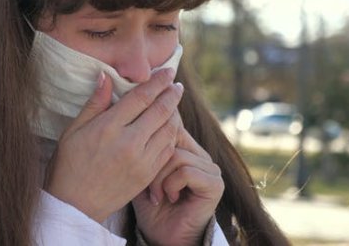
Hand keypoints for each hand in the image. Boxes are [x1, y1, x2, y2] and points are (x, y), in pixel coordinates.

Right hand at [44, 68, 182, 222]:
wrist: (74, 206)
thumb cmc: (68, 165)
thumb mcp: (73, 130)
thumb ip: (94, 103)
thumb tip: (105, 76)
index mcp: (108, 128)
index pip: (141, 98)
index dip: (157, 82)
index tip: (166, 71)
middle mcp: (129, 143)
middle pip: (160, 111)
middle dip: (171, 94)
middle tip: (176, 84)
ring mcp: (141, 161)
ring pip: (168, 130)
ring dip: (174, 114)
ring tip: (174, 104)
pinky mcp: (147, 176)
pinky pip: (167, 150)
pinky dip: (171, 135)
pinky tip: (169, 128)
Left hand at [132, 120, 223, 245]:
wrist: (161, 235)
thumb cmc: (148, 203)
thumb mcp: (140, 168)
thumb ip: (141, 143)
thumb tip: (133, 115)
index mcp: (185, 146)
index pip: (169, 124)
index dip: (149, 137)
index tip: (136, 159)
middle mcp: (200, 154)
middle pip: (170, 137)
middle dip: (151, 161)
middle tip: (145, 184)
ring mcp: (210, 168)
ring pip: (176, 155)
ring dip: (159, 178)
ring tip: (156, 195)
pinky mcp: (215, 184)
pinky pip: (186, 171)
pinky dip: (171, 185)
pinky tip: (169, 198)